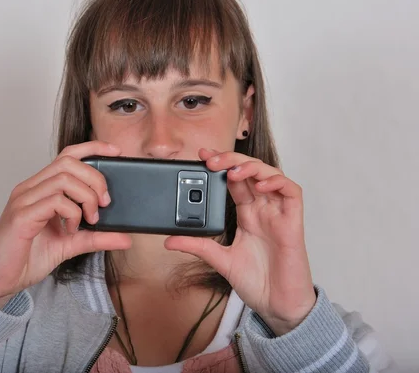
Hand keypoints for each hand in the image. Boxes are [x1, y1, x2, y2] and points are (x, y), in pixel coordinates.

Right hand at [0, 141, 131, 307]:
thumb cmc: (27, 259)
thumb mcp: (70, 245)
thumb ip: (96, 237)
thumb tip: (126, 237)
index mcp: (39, 189)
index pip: (67, 155)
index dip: (92, 148)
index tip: (116, 152)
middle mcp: (30, 188)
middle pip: (69, 163)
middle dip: (95, 179)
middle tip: (103, 204)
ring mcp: (24, 200)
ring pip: (64, 179)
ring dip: (86, 197)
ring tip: (89, 220)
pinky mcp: (21, 216)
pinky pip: (55, 201)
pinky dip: (72, 213)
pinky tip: (70, 230)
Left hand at [165, 148, 315, 334]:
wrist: (276, 305)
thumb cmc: (256, 282)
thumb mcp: (220, 260)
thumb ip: (198, 246)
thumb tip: (169, 240)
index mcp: (246, 214)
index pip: (233, 181)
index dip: (221, 164)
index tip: (201, 156)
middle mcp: (262, 209)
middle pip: (249, 171)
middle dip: (230, 159)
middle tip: (210, 159)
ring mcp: (278, 213)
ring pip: (270, 175)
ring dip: (251, 167)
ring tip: (232, 170)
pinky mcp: (293, 221)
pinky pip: (291, 192)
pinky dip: (276, 182)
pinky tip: (259, 185)